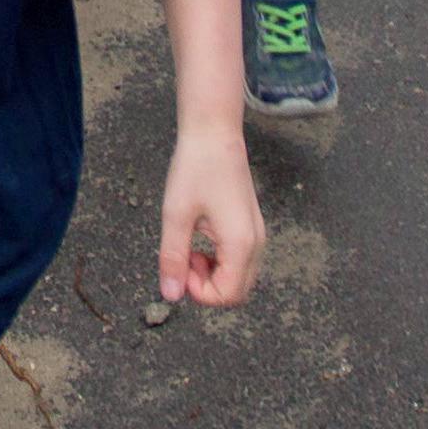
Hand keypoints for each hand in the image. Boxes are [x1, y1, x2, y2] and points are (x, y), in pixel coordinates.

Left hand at [157, 121, 261, 306]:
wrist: (214, 133)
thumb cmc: (195, 168)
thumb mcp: (175, 214)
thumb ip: (173, 257)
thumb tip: (170, 295)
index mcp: (240, 243)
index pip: (227, 295)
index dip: (198, 291)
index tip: (179, 265)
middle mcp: (256, 243)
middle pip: (237, 292)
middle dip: (206, 286)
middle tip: (183, 258)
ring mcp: (257, 234)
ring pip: (239, 277)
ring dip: (212, 274)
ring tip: (189, 246)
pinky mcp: (251, 226)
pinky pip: (239, 260)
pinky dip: (218, 261)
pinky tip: (199, 237)